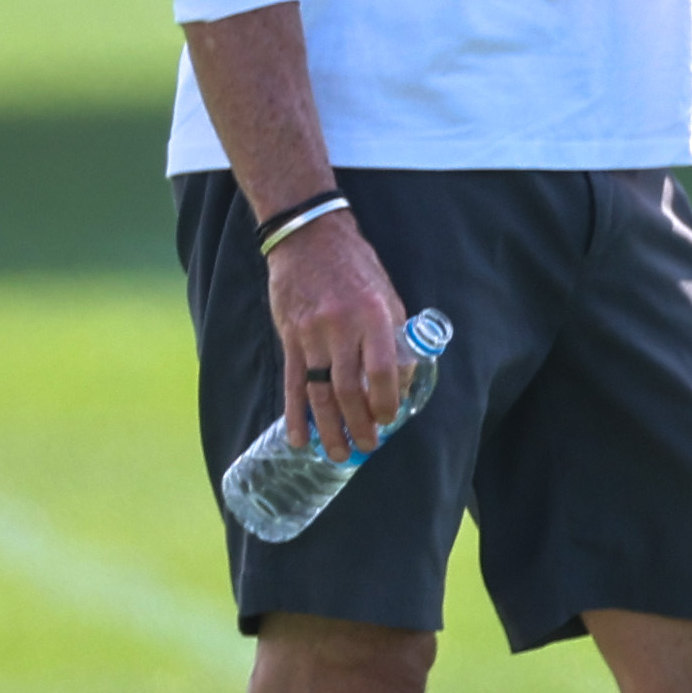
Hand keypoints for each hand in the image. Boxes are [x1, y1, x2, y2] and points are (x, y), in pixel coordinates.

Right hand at [265, 215, 413, 455]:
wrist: (309, 239)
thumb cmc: (357, 268)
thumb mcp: (388, 295)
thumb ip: (396, 337)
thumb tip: (402, 382)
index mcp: (374, 316)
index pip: (381, 370)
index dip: (386, 400)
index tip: (390, 419)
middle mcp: (341, 327)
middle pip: (348, 389)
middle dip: (359, 423)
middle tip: (367, 446)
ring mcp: (311, 335)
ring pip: (319, 392)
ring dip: (329, 428)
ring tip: (339, 453)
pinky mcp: (289, 338)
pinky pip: (292, 383)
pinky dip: (295, 414)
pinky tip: (300, 438)